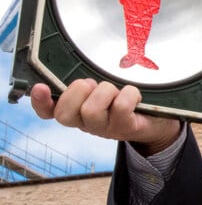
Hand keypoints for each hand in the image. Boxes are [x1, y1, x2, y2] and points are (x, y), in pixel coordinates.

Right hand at [30, 79, 181, 154]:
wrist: (159, 121)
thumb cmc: (128, 100)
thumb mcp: (104, 90)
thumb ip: (89, 83)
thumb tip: (83, 75)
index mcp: (77, 112)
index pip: (49, 112)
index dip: (40, 102)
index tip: (40, 87)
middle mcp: (87, 123)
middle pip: (65, 113)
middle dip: (78, 91)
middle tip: (95, 86)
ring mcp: (106, 129)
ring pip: (91, 110)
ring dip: (105, 93)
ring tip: (116, 92)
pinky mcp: (126, 128)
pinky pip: (120, 107)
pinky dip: (128, 94)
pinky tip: (134, 95)